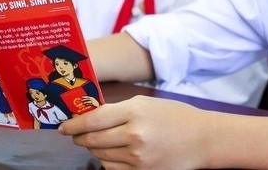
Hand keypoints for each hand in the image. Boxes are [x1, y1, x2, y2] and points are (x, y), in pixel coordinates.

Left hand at [59, 96, 211, 169]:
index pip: (93, 119)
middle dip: (80, 137)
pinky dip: (107, 161)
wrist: (203, 139)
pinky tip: (110, 154)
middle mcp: (135, 135)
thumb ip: (118, 110)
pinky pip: (112, 169)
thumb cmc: (174, 117)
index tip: (64, 127)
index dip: (74, 125)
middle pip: (93, 139)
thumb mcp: (146, 103)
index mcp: (135, 111)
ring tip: (95, 142)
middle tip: (75, 135)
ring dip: (93, 149)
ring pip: (101, 155)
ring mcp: (138, 157)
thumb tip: (89, 117)